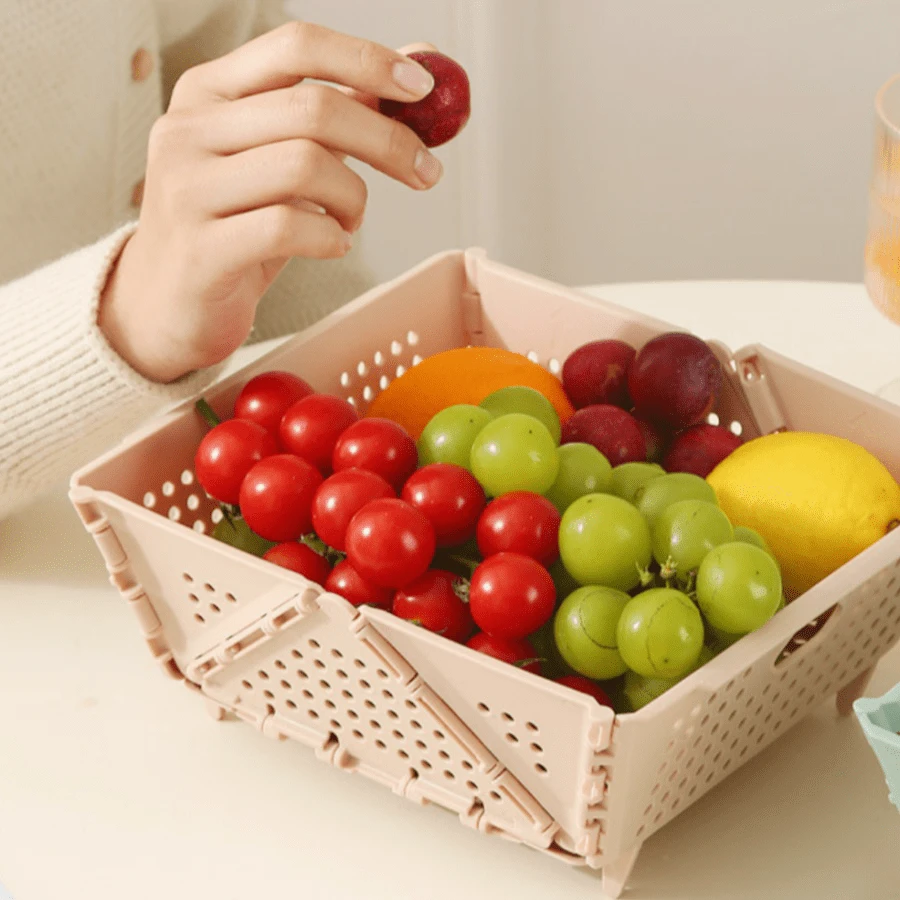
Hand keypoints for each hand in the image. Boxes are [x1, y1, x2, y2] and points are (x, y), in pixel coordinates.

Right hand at [99, 23, 443, 382]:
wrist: (165, 304)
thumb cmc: (233, 227)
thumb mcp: (278, 161)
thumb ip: (337, 113)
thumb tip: (419, 63)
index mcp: (209, 92)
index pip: (296, 48)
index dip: (367, 60)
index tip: (421, 88)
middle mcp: (189, 129)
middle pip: (313, 109)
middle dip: (387, 142)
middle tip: (425, 171)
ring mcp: (189, 189)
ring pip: (306, 166)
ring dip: (354, 198)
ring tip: (349, 223)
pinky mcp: (202, 249)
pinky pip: (290, 228)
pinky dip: (330, 238)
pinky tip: (330, 245)